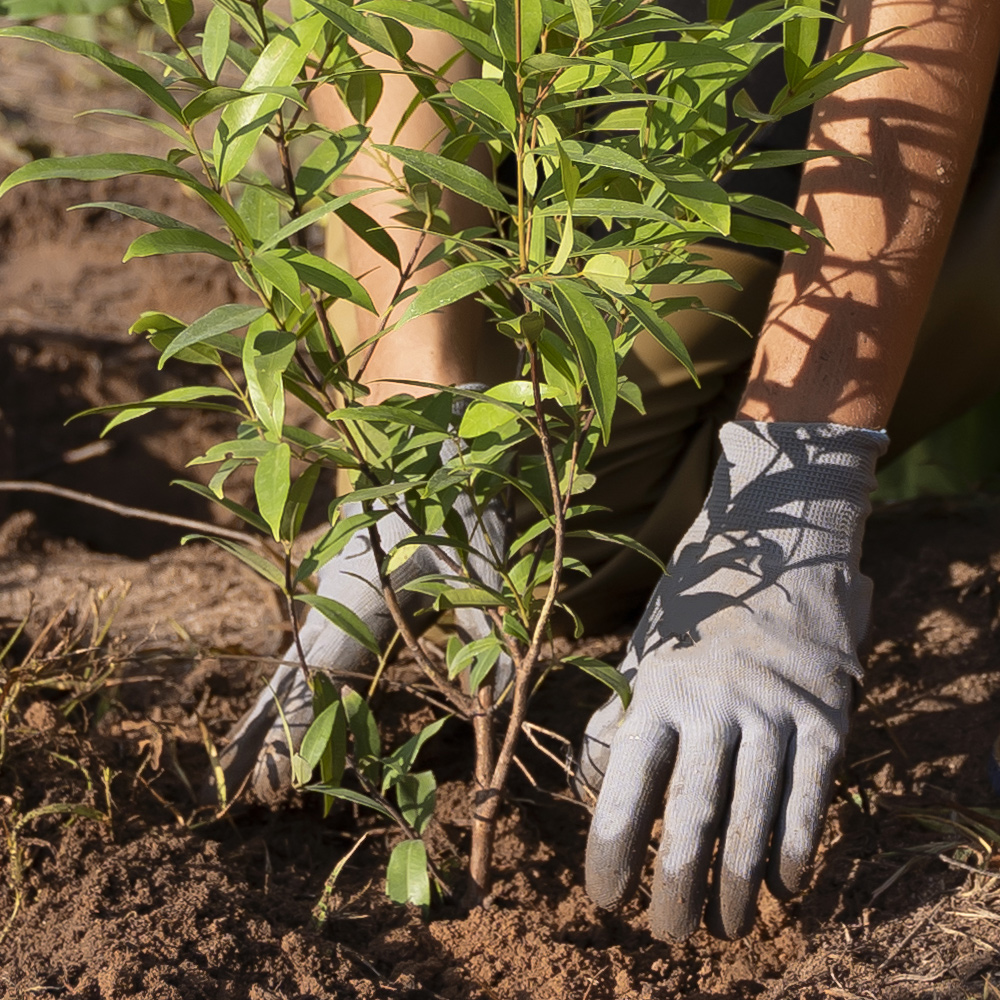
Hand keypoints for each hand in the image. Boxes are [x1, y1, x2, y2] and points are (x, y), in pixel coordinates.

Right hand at [209, 390, 505, 803]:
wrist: (428, 433)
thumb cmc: (456, 496)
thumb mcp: (480, 562)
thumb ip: (485, 626)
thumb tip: (501, 689)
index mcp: (357, 599)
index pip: (315, 680)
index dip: (291, 733)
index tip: (267, 781)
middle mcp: (331, 600)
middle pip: (288, 680)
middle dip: (264, 736)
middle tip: (232, 795)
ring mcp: (329, 595)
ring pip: (292, 665)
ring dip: (270, 717)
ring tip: (245, 775)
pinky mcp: (339, 591)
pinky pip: (309, 647)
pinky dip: (291, 687)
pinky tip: (287, 712)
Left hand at [579, 421, 886, 938]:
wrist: (781, 544)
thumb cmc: (696, 608)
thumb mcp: (644, 651)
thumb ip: (619, 718)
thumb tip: (589, 789)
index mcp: (656, 688)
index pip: (624, 788)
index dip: (612, 850)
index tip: (605, 897)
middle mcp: (713, 704)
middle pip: (690, 819)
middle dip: (674, 888)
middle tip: (665, 936)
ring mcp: (774, 710)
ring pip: (753, 821)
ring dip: (736, 886)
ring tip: (723, 928)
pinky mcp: (826, 715)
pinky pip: (810, 799)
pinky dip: (797, 850)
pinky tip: (784, 886)